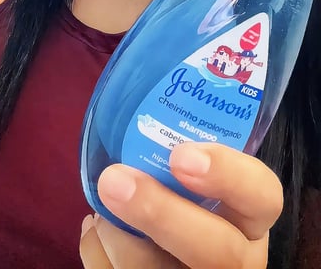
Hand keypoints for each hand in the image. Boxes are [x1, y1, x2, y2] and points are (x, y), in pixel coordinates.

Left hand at [80, 142, 282, 268]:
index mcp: (249, 220)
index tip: (182, 154)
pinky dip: (98, 250)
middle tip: (115, 179)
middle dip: (161, 214)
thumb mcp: (199, 177)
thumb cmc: (184, 196)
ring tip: (102, 201)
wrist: (169, 246)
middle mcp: (235, 260)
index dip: (228, 175)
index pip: (264, 197)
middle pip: (216, 250)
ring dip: (117, 232)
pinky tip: (98, 227)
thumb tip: (134, 109)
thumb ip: (185, 151)